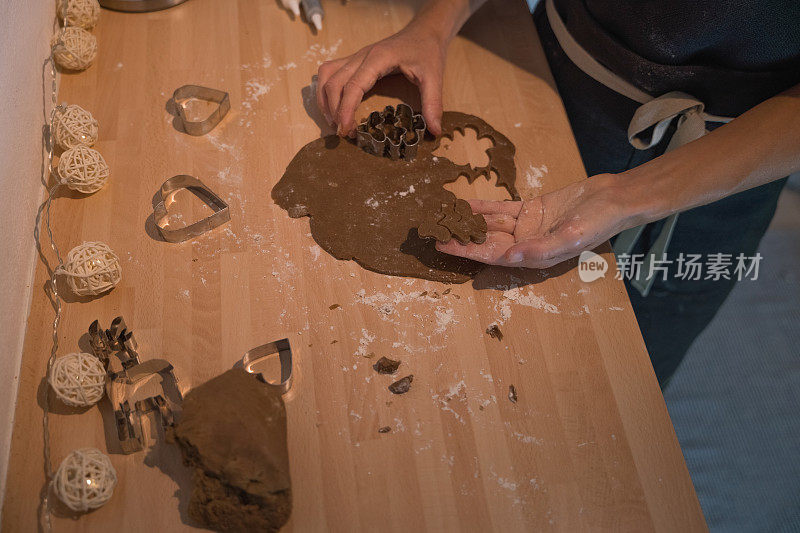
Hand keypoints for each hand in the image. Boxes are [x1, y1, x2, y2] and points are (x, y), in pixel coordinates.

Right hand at [316, 21, 446, 136]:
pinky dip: (326, 90)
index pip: (353, 86)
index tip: (346, 130)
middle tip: (343, 132)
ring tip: (334, 121)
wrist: (425, 31)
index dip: (345, 110)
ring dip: (324, 99)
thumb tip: (435, 131)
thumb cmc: (427, 51)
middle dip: (333, 110)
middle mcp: (361, 56)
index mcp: (378, 59)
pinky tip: (333, 106)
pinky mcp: (355, 60)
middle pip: (333, 82)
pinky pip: (330, 72)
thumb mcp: (434, 77)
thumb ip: (433, 103)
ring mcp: (355, 57)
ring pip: (326, 75)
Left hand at [437, 175, 640, 267]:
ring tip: (443, 217)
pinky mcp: (531, 209)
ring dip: (468, 221)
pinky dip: (483, 207)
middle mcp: (526, 245)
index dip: (467, 252)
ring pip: (491, 225)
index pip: (493, 256)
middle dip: (461, 238)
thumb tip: (509, 257)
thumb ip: (539, 249)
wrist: (614, 198)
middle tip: (433, 232)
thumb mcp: (569, 238)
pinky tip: (463, 203)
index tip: (444, 246)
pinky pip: (501, 209)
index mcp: (533, 257)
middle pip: (486, 242)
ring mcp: (527, 227)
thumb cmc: (597, 223)